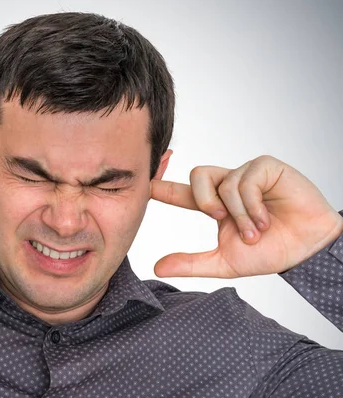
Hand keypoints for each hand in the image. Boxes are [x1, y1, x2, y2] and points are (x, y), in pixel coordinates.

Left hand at [150, 155, 342, 277]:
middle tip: (219, 218)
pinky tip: (266, 219)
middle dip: (203, 199)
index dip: (163, 187)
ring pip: (224, 183)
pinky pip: (247, 179)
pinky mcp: (267, 168)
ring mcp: (248, 174)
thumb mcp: (224, 262)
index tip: (145, 184)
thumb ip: (191, 263)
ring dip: (238, 214)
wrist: (307, 251)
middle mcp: (228, 186)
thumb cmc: (269, 252)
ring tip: (255, 232)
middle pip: (198, 175)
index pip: (183, 192)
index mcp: (215, 204)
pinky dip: (252, 204)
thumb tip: (157, 268)